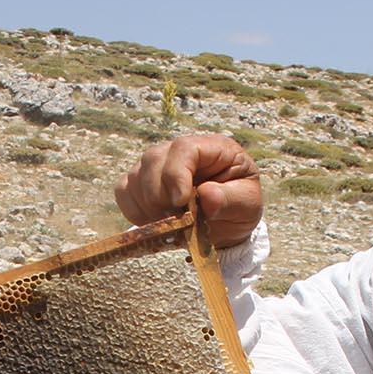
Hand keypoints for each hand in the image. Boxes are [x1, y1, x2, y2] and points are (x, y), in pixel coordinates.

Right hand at [115, 134, 262, 247]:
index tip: (180, 202)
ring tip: (171, 225)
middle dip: (161, 196)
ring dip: (148, 207)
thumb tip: (207, 196)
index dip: (176, 174)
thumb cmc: (239, 207)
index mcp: (212, 148)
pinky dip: (134, 210)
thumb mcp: (248, 206)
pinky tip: (155, 223)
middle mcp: (180, 151)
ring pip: (136, 177)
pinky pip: (124, 191)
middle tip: (178, 221)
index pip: (184, 148)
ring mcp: (158, 165)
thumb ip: (231, 200)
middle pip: (153, 160)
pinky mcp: (141, 183)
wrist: (226, 223)